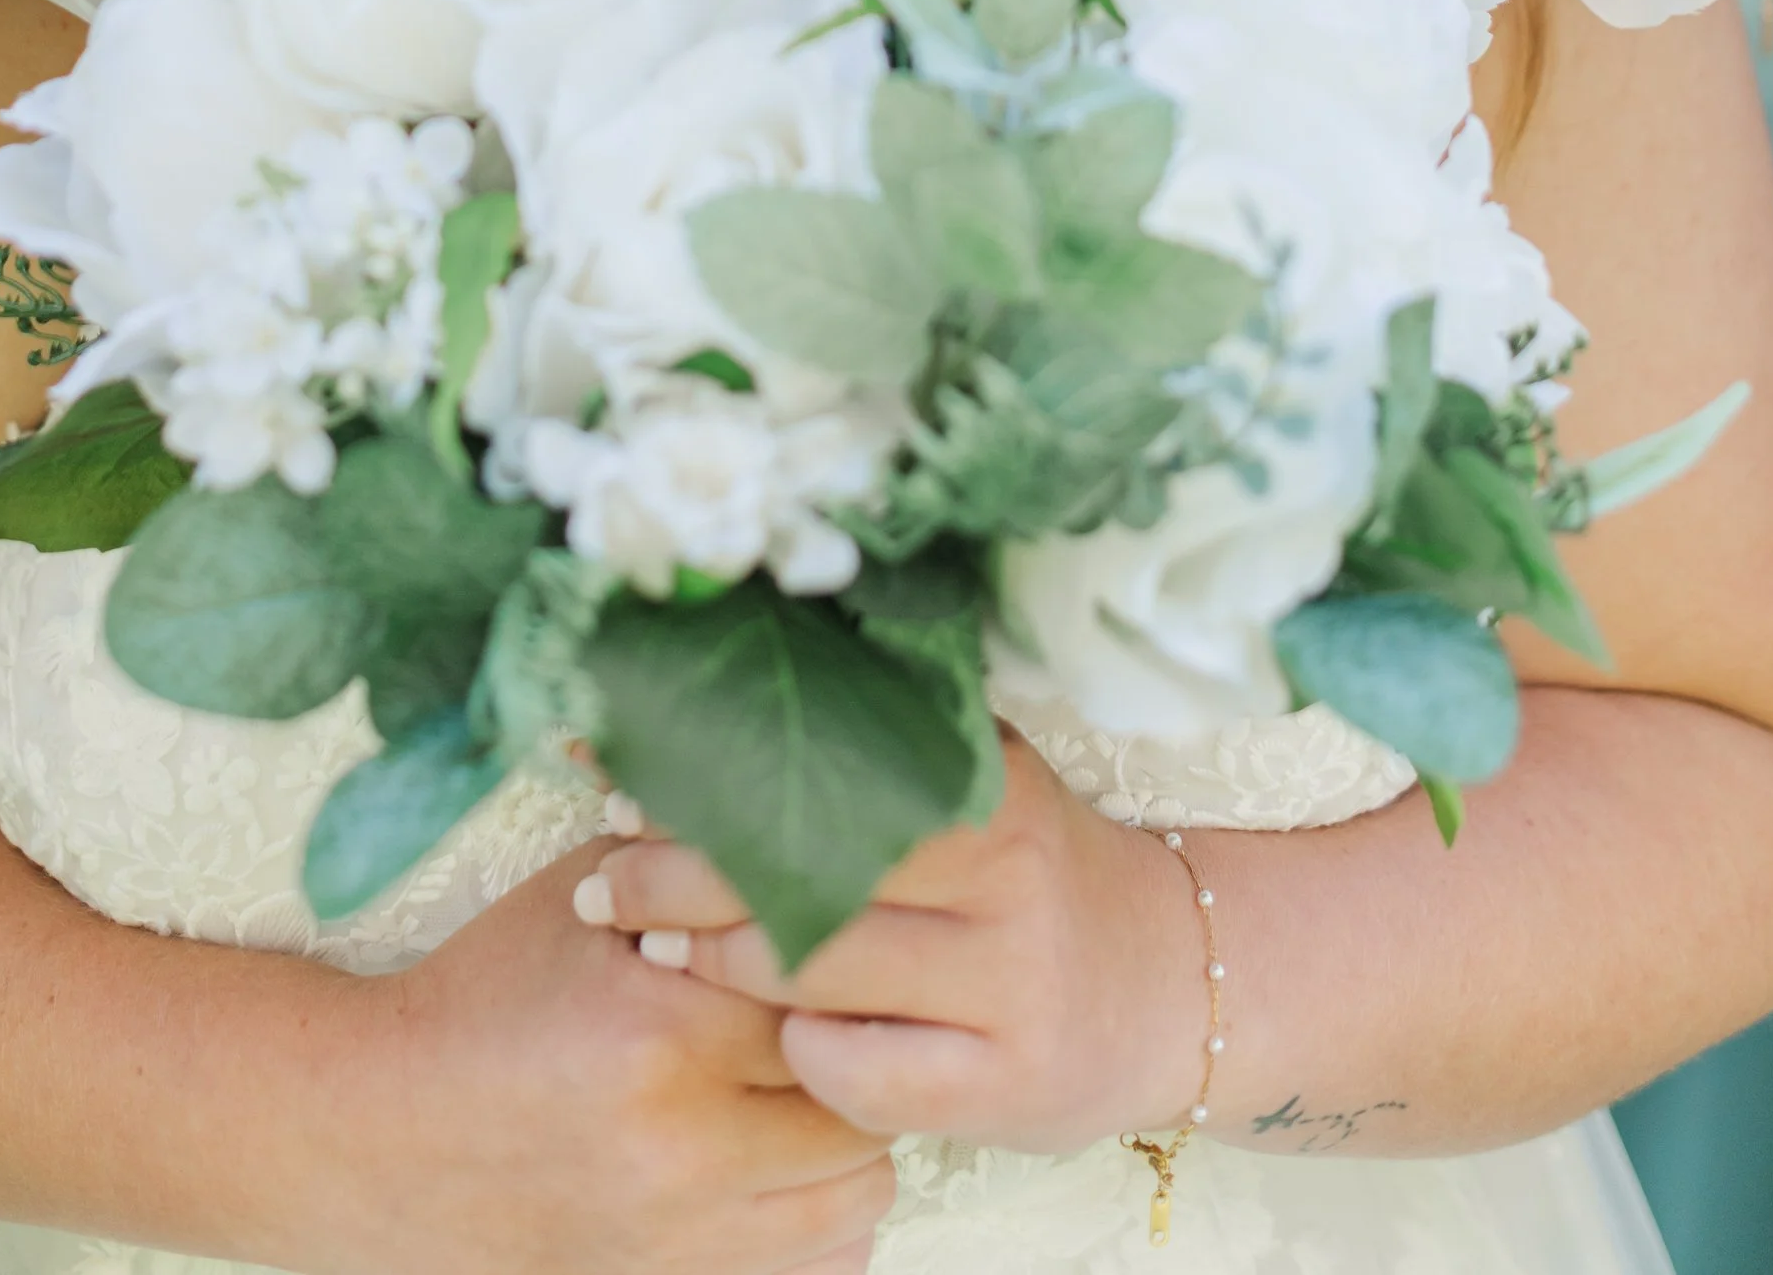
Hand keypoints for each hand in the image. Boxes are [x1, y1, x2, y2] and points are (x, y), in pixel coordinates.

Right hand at [363, 842, 897, 1274]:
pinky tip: (788, 1152)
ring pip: (861, 1188)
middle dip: (857, 1039)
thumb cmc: (485, 994)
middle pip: (859, 1092)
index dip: (842, 952)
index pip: (827, 985)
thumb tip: (785, 797)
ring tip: (808, 1077)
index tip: (840, 929)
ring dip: (851, 1128)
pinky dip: (827, 1210)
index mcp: (660, 1029)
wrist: (386, 1129)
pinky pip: (823, 1259)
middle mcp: (683, 1144)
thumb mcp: (578, 896)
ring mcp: (684, 1233)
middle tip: (831, 1000)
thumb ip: (689, 849)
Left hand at [571, 736, 1203, 1158]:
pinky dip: (802, 1053)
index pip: (821, 766)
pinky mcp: (1006, 1086)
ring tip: (649, 946)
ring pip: (820, 971)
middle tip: (607, 878)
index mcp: (989, 782)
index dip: (706, 777)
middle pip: (805, 868)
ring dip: (715, 960)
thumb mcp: (978, 781)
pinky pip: (862, 1073)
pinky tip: (776, 1034)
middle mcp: (1007, 876)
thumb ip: (875, 736)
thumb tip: (715, 686)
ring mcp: (1011, 986)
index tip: (621, 774)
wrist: (1165, 980)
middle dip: (681, 875)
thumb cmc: (1028, 869)